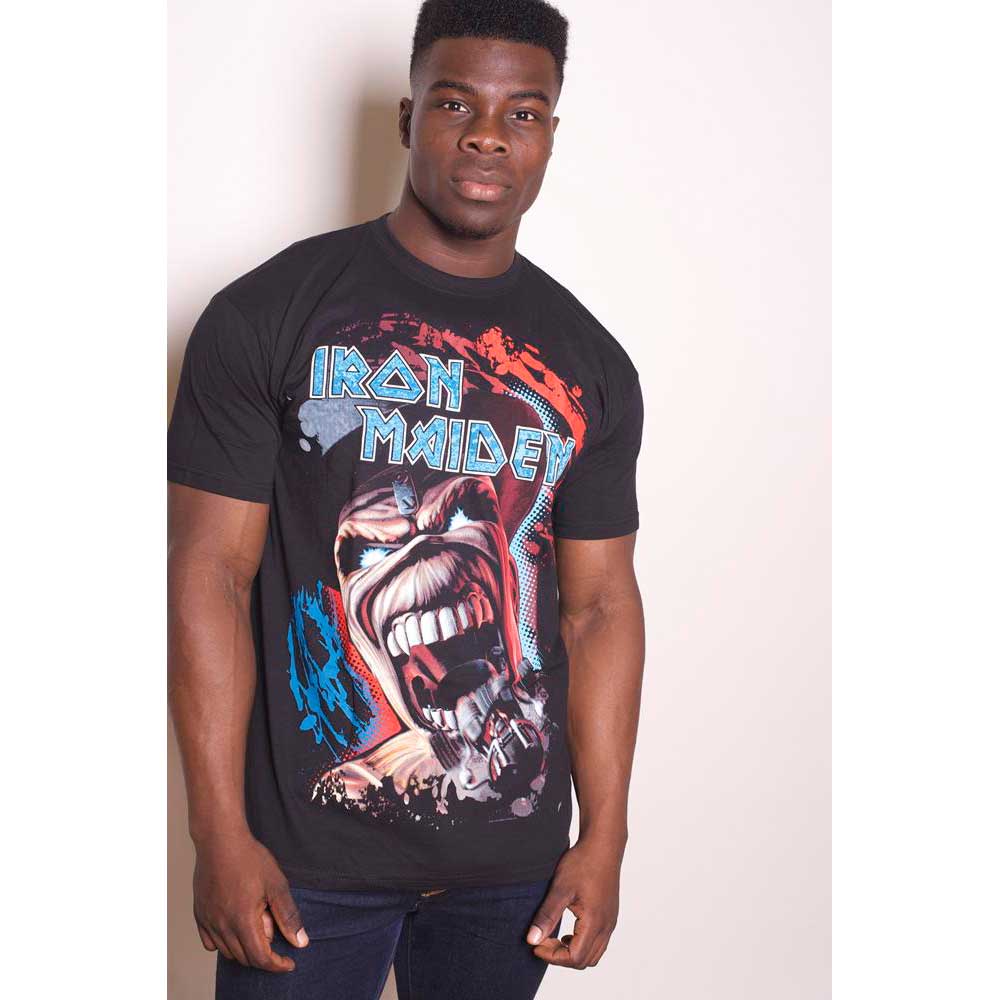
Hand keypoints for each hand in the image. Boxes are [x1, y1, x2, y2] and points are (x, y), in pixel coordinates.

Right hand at [193, 829, 308, 972]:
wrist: (220, 839)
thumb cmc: (249, 858)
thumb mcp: (277, 884)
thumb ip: (288, 916)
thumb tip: (301, 942)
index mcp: (242, 920)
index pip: (260, 958)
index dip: (277, 965)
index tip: (288, 963)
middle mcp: (222, 926)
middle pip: (244, 958)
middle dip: (264, 954)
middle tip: (274, 927)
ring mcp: (208, 921)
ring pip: (228, 952)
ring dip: (245, 948)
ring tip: (257, 920)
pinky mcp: (200, 914)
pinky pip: (210, 943)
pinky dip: (225, 943)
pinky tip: (236, 927)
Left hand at [526, 834, 623, 968]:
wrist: (603, 844)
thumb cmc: (583, 862)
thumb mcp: (560, 888)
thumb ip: (547, 915)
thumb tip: (532, 940)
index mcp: (595, 922)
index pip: (574, 958)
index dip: (552, 956)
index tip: (536, 944)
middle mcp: (606, 926)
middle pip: (584, 961)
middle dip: (561, 957)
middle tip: (542, 941)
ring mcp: (610, 921)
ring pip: (593, 954)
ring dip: (572, 953)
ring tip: (553, 938)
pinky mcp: (610, 915)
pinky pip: (598, 942)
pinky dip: (582, 944)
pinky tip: (568, 931)